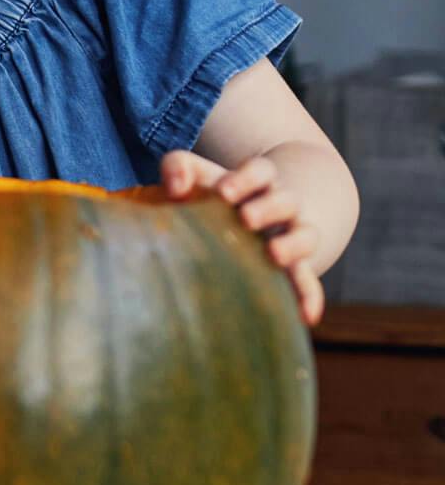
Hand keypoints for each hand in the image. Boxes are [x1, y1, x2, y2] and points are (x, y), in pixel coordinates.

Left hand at [160, 150, 323, 324]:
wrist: (233, 224)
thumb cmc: (206, 197)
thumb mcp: (193, 178)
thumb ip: (178, 168)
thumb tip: (175, 188)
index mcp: (256, 183)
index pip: (261, 171)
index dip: (246, 178)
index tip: (223, 192)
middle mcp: (279, 207)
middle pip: (287, 201)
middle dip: (268, 208)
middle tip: (245, 218)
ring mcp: (289, 238)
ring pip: (306, 235)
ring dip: (293, 245)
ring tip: (273, 254)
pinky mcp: (292, 270)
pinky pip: (307, 282)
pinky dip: (309, 296)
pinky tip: (306, 316)